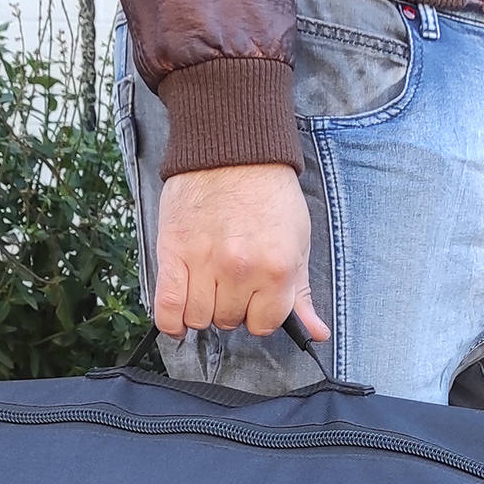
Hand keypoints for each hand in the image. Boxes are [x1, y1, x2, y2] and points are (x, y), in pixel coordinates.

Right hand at [153, 163, 330, 342]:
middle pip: (230, 320)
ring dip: (203, 310)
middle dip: (232, 307)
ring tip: (208, 287)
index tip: (256, 300)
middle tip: (232, 282)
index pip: (264, 323)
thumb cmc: (267, 192)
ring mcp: (204, 263)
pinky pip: (167, 307)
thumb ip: (301, 292)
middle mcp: (240, 270)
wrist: (232, 151)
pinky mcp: (173, 253)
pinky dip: (172, 322)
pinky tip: (180, 319)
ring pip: (199, 318)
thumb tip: (316, 332)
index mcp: (276, 268)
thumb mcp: (297, 241)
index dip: (260, 313)